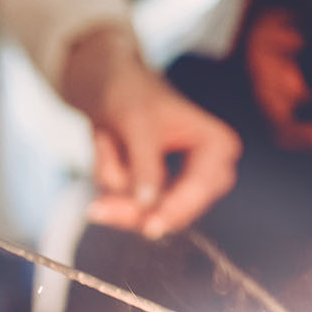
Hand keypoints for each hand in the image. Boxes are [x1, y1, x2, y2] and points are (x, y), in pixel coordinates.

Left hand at [63, 23, 241, 238]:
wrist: (106, 83)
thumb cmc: (130, 92)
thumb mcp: (137, 123)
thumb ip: (145, 165)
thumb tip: (148, 205)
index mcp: (216, 146)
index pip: (202, 188)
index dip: (177, 208)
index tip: (150, 227)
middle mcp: (206, 171)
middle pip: (176, 210)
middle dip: (134, 206)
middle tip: (96, 208)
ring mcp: (179, 185)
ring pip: (148, 213)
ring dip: (114, 181)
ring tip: (103, 138)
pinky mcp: (156, 193)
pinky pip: (127, 206)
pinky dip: (108, 180)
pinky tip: (106, 146)